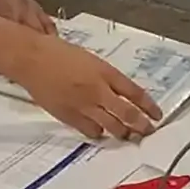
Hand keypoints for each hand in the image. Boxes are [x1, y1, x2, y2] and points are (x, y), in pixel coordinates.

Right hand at [5, 35, 161, 140]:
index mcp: (105, 72)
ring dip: (123, 133)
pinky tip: (101, 131)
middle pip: (128, 114)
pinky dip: (99, 132)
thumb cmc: (59, 53)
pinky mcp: (70, 117)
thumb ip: (106, 77)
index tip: (157, 115)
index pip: (135, 93)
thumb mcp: (90, 59)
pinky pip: (91, 130)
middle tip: (149, 131)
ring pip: (112, 127)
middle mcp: (98, 91)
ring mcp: (84, 106)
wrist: (32, 59)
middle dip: (142, 126)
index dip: (149, 107)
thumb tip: (120, 92)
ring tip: (129, 135)